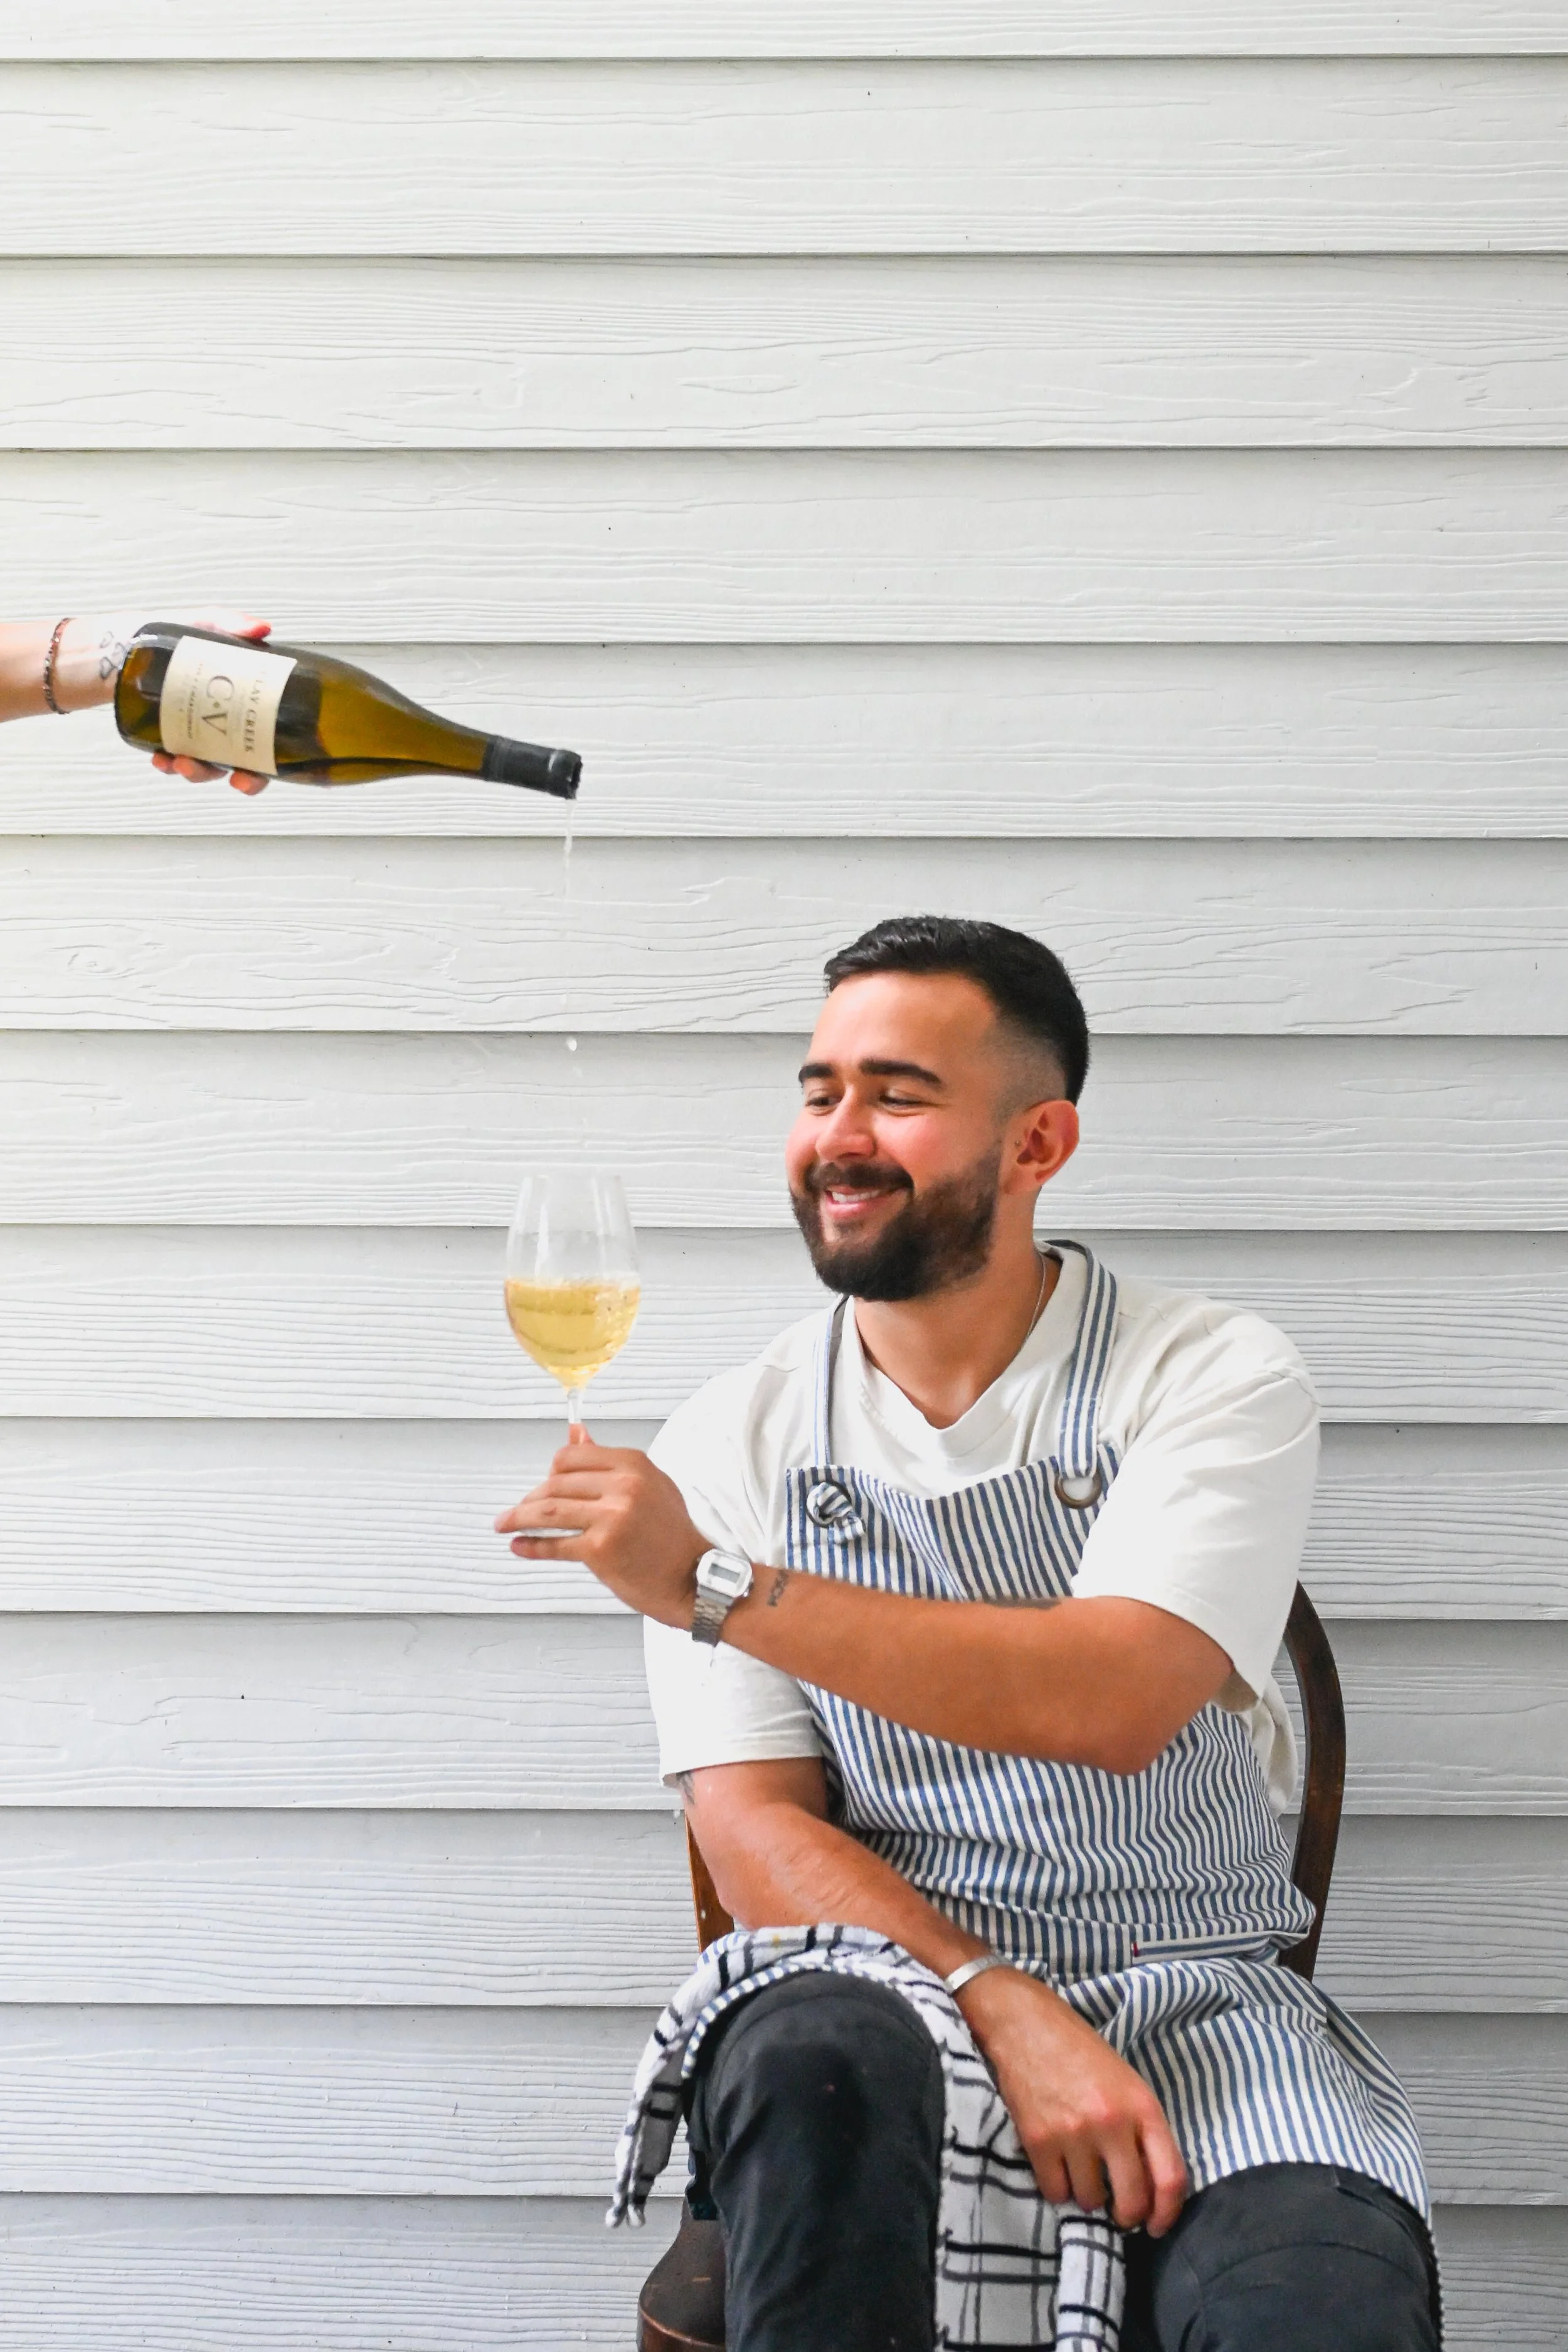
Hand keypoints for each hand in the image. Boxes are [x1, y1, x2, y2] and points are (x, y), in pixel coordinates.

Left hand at [148, 612, 272, 793]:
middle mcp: (225, 724)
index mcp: (243, 702)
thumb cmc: (170, 636)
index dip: (270, 763)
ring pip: (207, 768)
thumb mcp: (202, 623)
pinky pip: (172, 761)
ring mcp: (197, 735)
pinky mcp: (167, 738)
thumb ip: (230, 623)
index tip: (261, 770)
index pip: (268, 739)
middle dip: (244, 778)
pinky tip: (160, 759)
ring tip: (184, 762)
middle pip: (245, 763)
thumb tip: (260, 628)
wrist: (124, 643)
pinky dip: (168, 764)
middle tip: (236, 778)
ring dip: (199, 772)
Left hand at [494, 1438, 706, 1625]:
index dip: (552, 1472)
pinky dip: (531, 1546)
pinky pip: (554, 1544)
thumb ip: (609, 1461)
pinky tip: (519, 1545)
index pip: (571, 1457)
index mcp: (634, 1464)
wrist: (691, 1577)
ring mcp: (611, 1517)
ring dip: (518, 1518)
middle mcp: (623, 1486)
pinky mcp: (600, 1550)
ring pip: (548, 1511)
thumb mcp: (648, 1484)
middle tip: (521, 1511)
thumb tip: (577, 1434)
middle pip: (556, 1483)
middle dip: (532, 1498)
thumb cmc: (670, 1534)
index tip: (545, 1485)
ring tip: (504, 1524)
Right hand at [958, 1965, 1186, 2234]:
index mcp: (1141, 2106)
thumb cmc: (1080, 2051)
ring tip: (1081, 2171)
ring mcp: (1073, 2133)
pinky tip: (1057, 2166)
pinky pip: (1055, 2192)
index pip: (1169, 2177)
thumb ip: (1141, 2129)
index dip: (1168, 2213)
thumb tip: (1148, 2187)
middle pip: (1132, 2200)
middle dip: (1127, 2215)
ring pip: (1090, 2201)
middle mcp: (1111, 2123)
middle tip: (1119, 2210)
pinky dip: (1058, 2187)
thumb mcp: (1126, 2081)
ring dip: (1088, 2196)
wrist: (1024, 2023)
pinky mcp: (1038, 2140)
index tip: (1157, 2226)